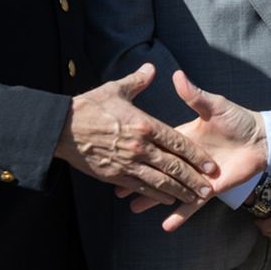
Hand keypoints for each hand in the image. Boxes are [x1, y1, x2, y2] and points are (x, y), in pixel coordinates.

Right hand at [54, 63, 217, 204]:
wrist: (61, 128)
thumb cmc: (88, 106)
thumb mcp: (115, 89)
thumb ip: (137, 81)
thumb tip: (151, 69)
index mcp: (144, 124)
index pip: (177, 142)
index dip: (196, 155)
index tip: (209, 164)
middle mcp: (140, 147)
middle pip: (174, 166)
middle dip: (193, 178)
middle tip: (208, 186)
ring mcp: (128, 163)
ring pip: (161, 181)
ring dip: (180, 191)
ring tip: (195, 198)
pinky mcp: (115, 175)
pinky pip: (141, 187)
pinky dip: (156, 195)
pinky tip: (167, 200)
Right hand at [122, 70, 268, 231]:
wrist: (262, 139)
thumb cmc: (238, 119)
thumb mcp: (213, 105)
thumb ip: (194, 95)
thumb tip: (177, 75)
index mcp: (182, 137)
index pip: (156, 146)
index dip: (139, 150)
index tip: (120, 154)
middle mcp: (186, 159)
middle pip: (157, 170)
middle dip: (138, 179)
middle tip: (117, 189)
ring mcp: (196, 176)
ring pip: (170, 189)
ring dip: (152, 198)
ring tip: (133, 208)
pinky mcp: (209, 189)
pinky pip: (192, 204)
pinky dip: (181, 215)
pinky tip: (166, 226)